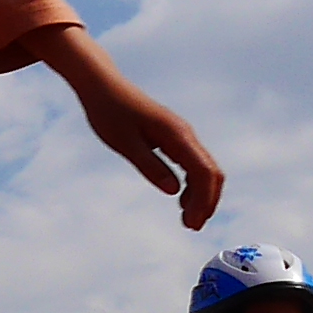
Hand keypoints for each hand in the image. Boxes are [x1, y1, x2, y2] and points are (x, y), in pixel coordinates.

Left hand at [29, 28, 223, 228]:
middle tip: (192, 227)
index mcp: (176, 135)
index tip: (192, 223)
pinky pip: (192, 163)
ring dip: (200, 195)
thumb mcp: (124, 143)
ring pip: (204, 169)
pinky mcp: (173, 137)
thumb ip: (150, 165)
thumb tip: (174, 190)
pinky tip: (180, 199)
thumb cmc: (109, 112)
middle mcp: (185, 134)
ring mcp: (181, 135)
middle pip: (210, 172)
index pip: (203, 172)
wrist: (102, 86)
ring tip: (187, 219)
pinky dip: (191, 184)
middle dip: (206, 202)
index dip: (203, 200)